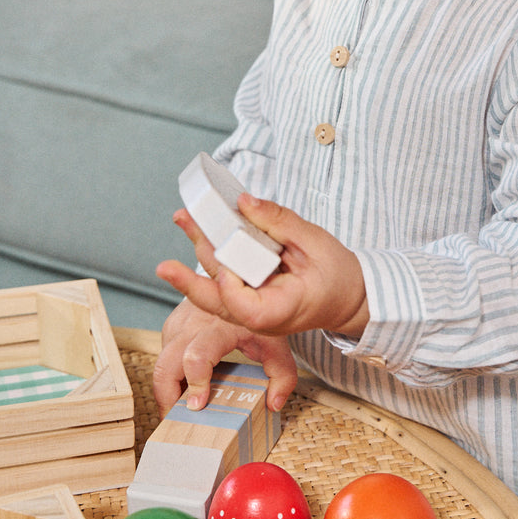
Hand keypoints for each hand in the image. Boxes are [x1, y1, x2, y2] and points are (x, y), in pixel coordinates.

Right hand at [152, 296, 297, 415]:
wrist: (239, 283)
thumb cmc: (254, 316)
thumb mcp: (274, 341)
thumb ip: (282, 373)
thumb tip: (275, 403)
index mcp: (218, 327)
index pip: (197, 357)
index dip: (195, 383)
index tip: (197, 405)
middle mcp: (192, 325)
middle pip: (165, 366)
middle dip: (167, 398)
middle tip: (178, 420)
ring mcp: (177, 324)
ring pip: (160, 365)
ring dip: (167, 390)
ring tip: (181, 409)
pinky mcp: (171, 327)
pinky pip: (163, 357)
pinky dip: (170, 377)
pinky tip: (184, 388)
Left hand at [157, 193, 368, 346]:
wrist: (347, 297)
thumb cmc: (337, 276)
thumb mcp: (315, 243)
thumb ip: (279, 222)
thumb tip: (244, 203)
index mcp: (281, 311)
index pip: (246, 310)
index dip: (231, 289)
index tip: (226, 265)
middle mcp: (258, 316)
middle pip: (217, 300)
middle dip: (189, 277)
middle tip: (170, 252)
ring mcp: (250, 308)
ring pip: (215, 285)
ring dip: (199, 250)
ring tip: (184, 218)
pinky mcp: (247, 294)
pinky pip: (224, 277)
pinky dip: (213, 252)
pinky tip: (201, 228)